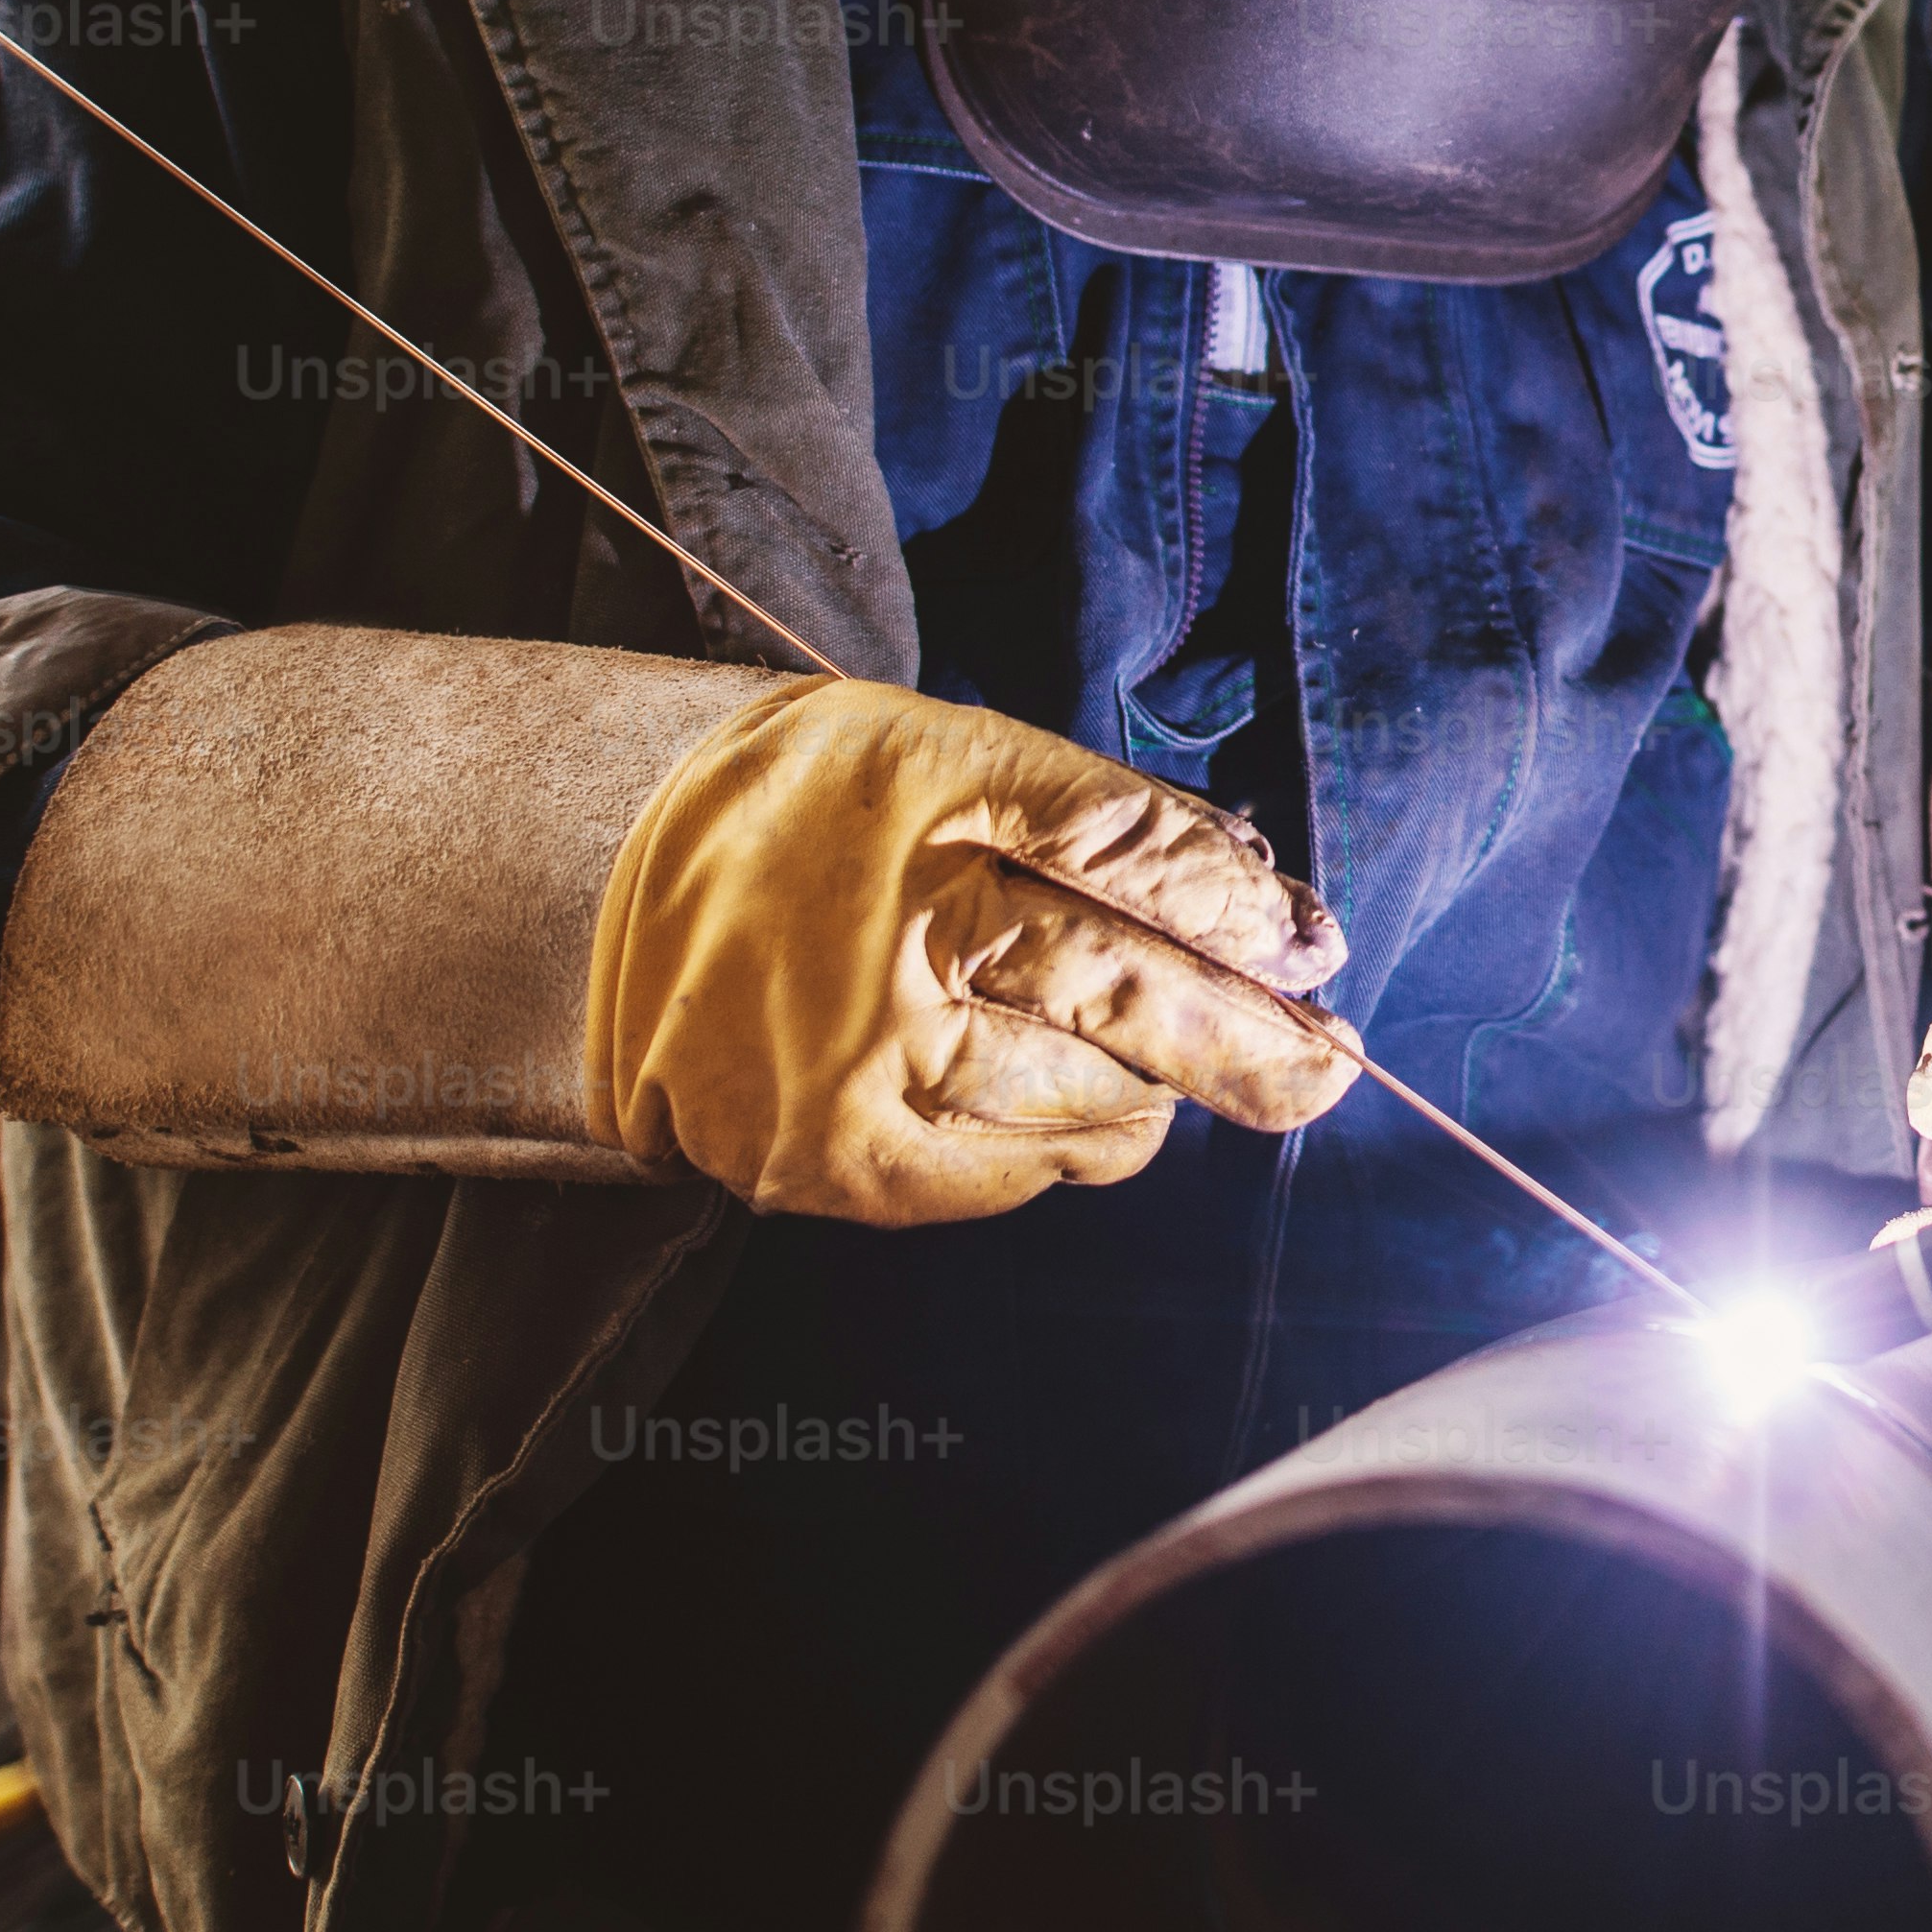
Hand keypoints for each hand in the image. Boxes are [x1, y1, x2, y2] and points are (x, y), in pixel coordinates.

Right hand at [587, 680, 1354, 1224]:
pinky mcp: (840, 1168)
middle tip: (1331, 1065)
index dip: (1237, 907)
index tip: (1312, 946)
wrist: (600, 898)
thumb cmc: (810, 815)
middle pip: (1126, 997)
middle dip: (1252, 1038)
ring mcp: (859, 1073)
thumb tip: (1271, 915)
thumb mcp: (947, 756)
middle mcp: (889, 944)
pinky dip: (1061, 1140)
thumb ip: (1111, 823)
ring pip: (1090, 1106)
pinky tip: (1045, 1098)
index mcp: (918, 804)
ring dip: (1148, 1089)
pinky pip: (1020, 1175)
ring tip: (1142, 1061)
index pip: (1125, 856)